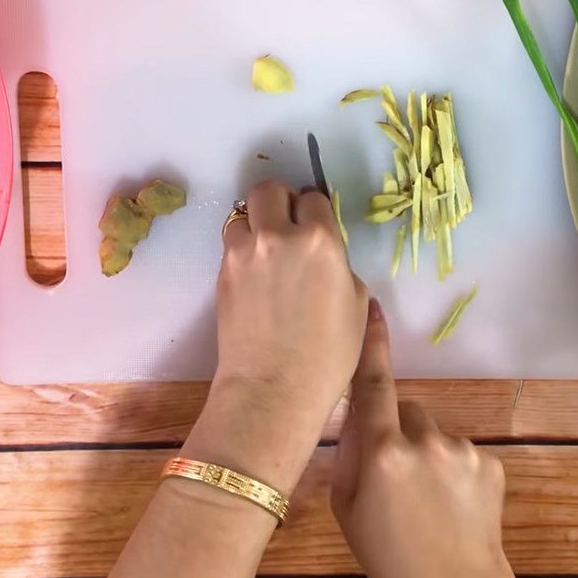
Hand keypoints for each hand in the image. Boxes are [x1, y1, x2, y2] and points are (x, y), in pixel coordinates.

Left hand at [183, 179, 368, 492]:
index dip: (316, 211)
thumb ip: (340, 266)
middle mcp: (278, 235)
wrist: (274, 388)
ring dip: (255, 225)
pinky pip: (231, 244)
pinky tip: (254, 276)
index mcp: (320, 240)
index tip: (316, 225)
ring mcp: (243, 252)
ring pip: (242, 214)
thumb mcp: (356, 304)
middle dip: (280, 200)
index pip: (313, 198)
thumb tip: (325, 257)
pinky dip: (242, 250)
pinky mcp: (221, 272)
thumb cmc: (328, 355)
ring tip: (265, 251)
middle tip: (287, 223)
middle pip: (269, 189)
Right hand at [332, 301, 560, 577]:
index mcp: (383, 451)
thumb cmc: (389, 555)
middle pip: (405, 409)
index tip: (371, 305)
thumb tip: (354, 414)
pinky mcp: (491, 461)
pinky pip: (462, 450)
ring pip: (434, 431)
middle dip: (397, 429)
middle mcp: (424, 440)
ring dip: (426, 450)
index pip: (373, 383)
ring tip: (428, 497)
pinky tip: (454, 503)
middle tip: (395, 474)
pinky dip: (454, 468)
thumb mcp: (347, 507)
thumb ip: (348, 453)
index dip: (372, 343)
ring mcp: (463, 449)